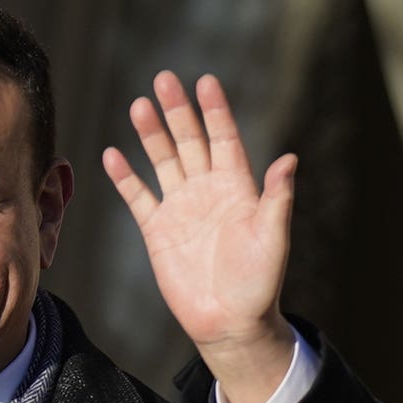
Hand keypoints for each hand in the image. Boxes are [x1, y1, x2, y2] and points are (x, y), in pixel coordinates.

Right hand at [102, 71, 299, 402]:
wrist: (230, 323)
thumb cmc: (259, 283)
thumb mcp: (273, 238)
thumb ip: (277, 198)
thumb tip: (289, 159)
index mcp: (238, 188)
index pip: (224, 139)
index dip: (215, 111)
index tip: (205, 82)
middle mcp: (207, 191)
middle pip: (190, 141)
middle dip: (178, 111)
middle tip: (164, 79)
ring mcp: (181, 208)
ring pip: (163, 161)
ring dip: (151, 135)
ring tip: (140, 105)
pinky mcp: (158, 231)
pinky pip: (138, 198)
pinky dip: (125, 178)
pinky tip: (112, 155)